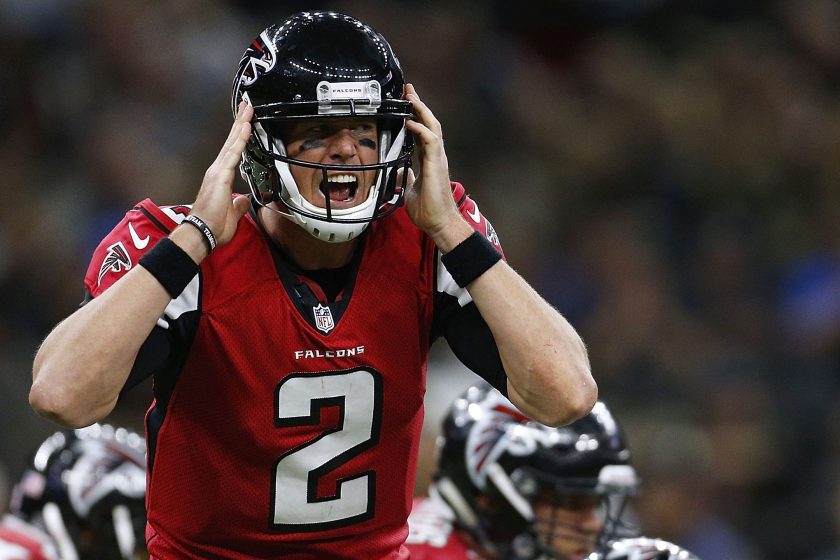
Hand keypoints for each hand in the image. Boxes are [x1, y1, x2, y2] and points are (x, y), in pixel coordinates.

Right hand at [188, 101, 253, 247]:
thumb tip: (243, 199)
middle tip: (246, 105)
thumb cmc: (212, 227)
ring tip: (248, 109)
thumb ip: (238, 205)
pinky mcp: (220, 176)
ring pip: (232, 143)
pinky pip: (233, 153)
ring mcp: (217, 172)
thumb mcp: (232, 214)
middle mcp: (217, 171)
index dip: (240, 136)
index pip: (233, 152)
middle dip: (240, 123)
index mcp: (220, 178)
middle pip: (231, 141)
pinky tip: (246, 128)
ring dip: (241, 125)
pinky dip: (240, 140)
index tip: (246, 122)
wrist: (201, 234)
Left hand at [403, 84, 470, 250]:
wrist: (439, 223)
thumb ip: (407, 178)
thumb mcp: (411, 190)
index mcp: (429, 160)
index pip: (422, 131)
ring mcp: (438, 159)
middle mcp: (435, 156)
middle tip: (408, 90)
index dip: (415, 116)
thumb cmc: (429, 210)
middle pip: (429, 123)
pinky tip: (410, 121)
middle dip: (419, 105)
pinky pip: (430, 141)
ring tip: (411, 97)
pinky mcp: (437, 164)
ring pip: (433, 127)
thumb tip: (400, 173)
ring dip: (421, 111)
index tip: (406, 103)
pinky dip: (421, 129)